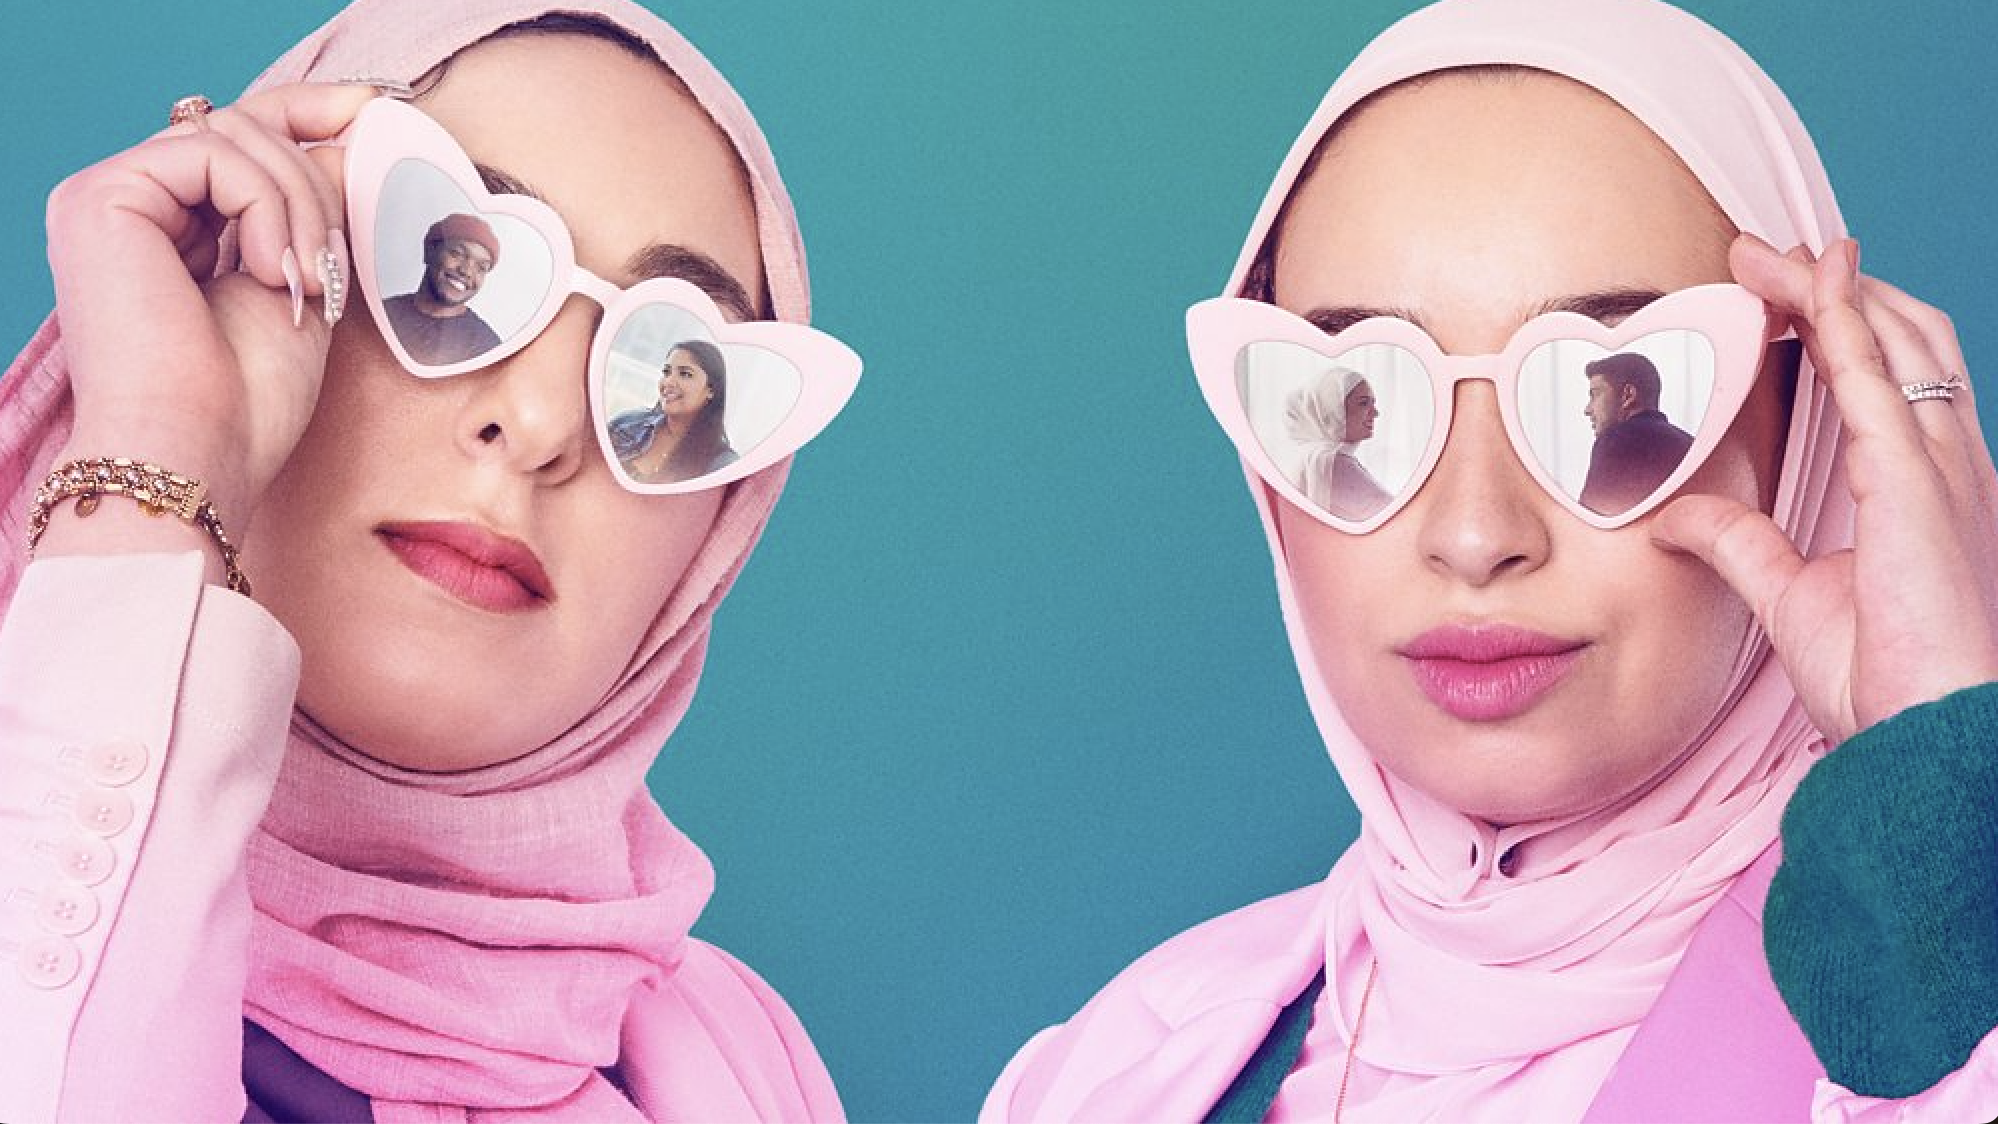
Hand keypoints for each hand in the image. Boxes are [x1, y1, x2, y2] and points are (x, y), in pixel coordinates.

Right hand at [44, 83, 377, 523]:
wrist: (198, 453)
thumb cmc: (244, 400)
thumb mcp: (299, 285)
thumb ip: (311, 214)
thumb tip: (347, 139)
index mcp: (168, 225)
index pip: (241, 138)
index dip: (307, 112)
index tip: (374, 109)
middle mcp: (130, 204)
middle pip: (243, 127)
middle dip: (313, 183)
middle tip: (323, 265)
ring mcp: (108, 196)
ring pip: (235, 135)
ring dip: (297, 204)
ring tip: (300, 280)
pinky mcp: (101, 197)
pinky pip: (215, 154)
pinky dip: (265, 207)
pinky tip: (267, 272)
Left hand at [1652, 234, 1997, 743]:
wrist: (1934, 739)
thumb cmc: (1889, 685)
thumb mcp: (1791, 598)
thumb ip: (1738, 547)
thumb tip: (1675, 519)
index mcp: (1929, 492)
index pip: (1888, 380)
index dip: (1840, 324)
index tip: (1774, 294)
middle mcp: (1951, 467)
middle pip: (1899, 341)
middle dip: (1832, 287)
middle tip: (1756, 256)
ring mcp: (1945, 470)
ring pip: (1892, 341)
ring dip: (1827, 287)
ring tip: (1764, 253)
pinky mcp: (1918, 485)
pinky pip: (1875, 381)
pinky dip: (1843, 321)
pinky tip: (1809, 285)